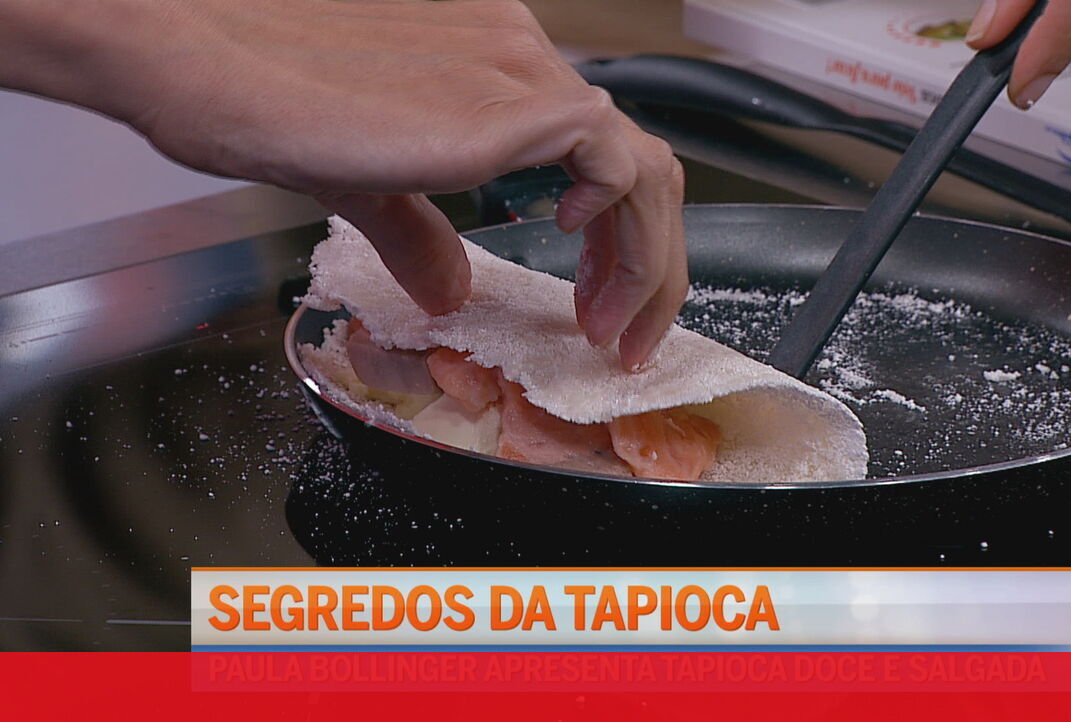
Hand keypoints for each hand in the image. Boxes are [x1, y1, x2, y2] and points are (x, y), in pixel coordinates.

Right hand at [5, 0, 686, 370]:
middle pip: (636, 167)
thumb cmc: (256, 90)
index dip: (616, 239)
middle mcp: (518, 59)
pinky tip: (568, 251)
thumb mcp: (362, 177)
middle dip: (645, 266)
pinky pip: (612, 159)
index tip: (596, 303)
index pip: (598, 155)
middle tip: (622, 336)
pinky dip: (618, 222)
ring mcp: (517, 72)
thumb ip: (419, 230)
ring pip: (640, 169)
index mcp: (491, 65)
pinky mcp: (503, 101)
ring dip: (642, 263)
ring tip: (609, 328)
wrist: (196, 52)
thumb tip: (447, 287)